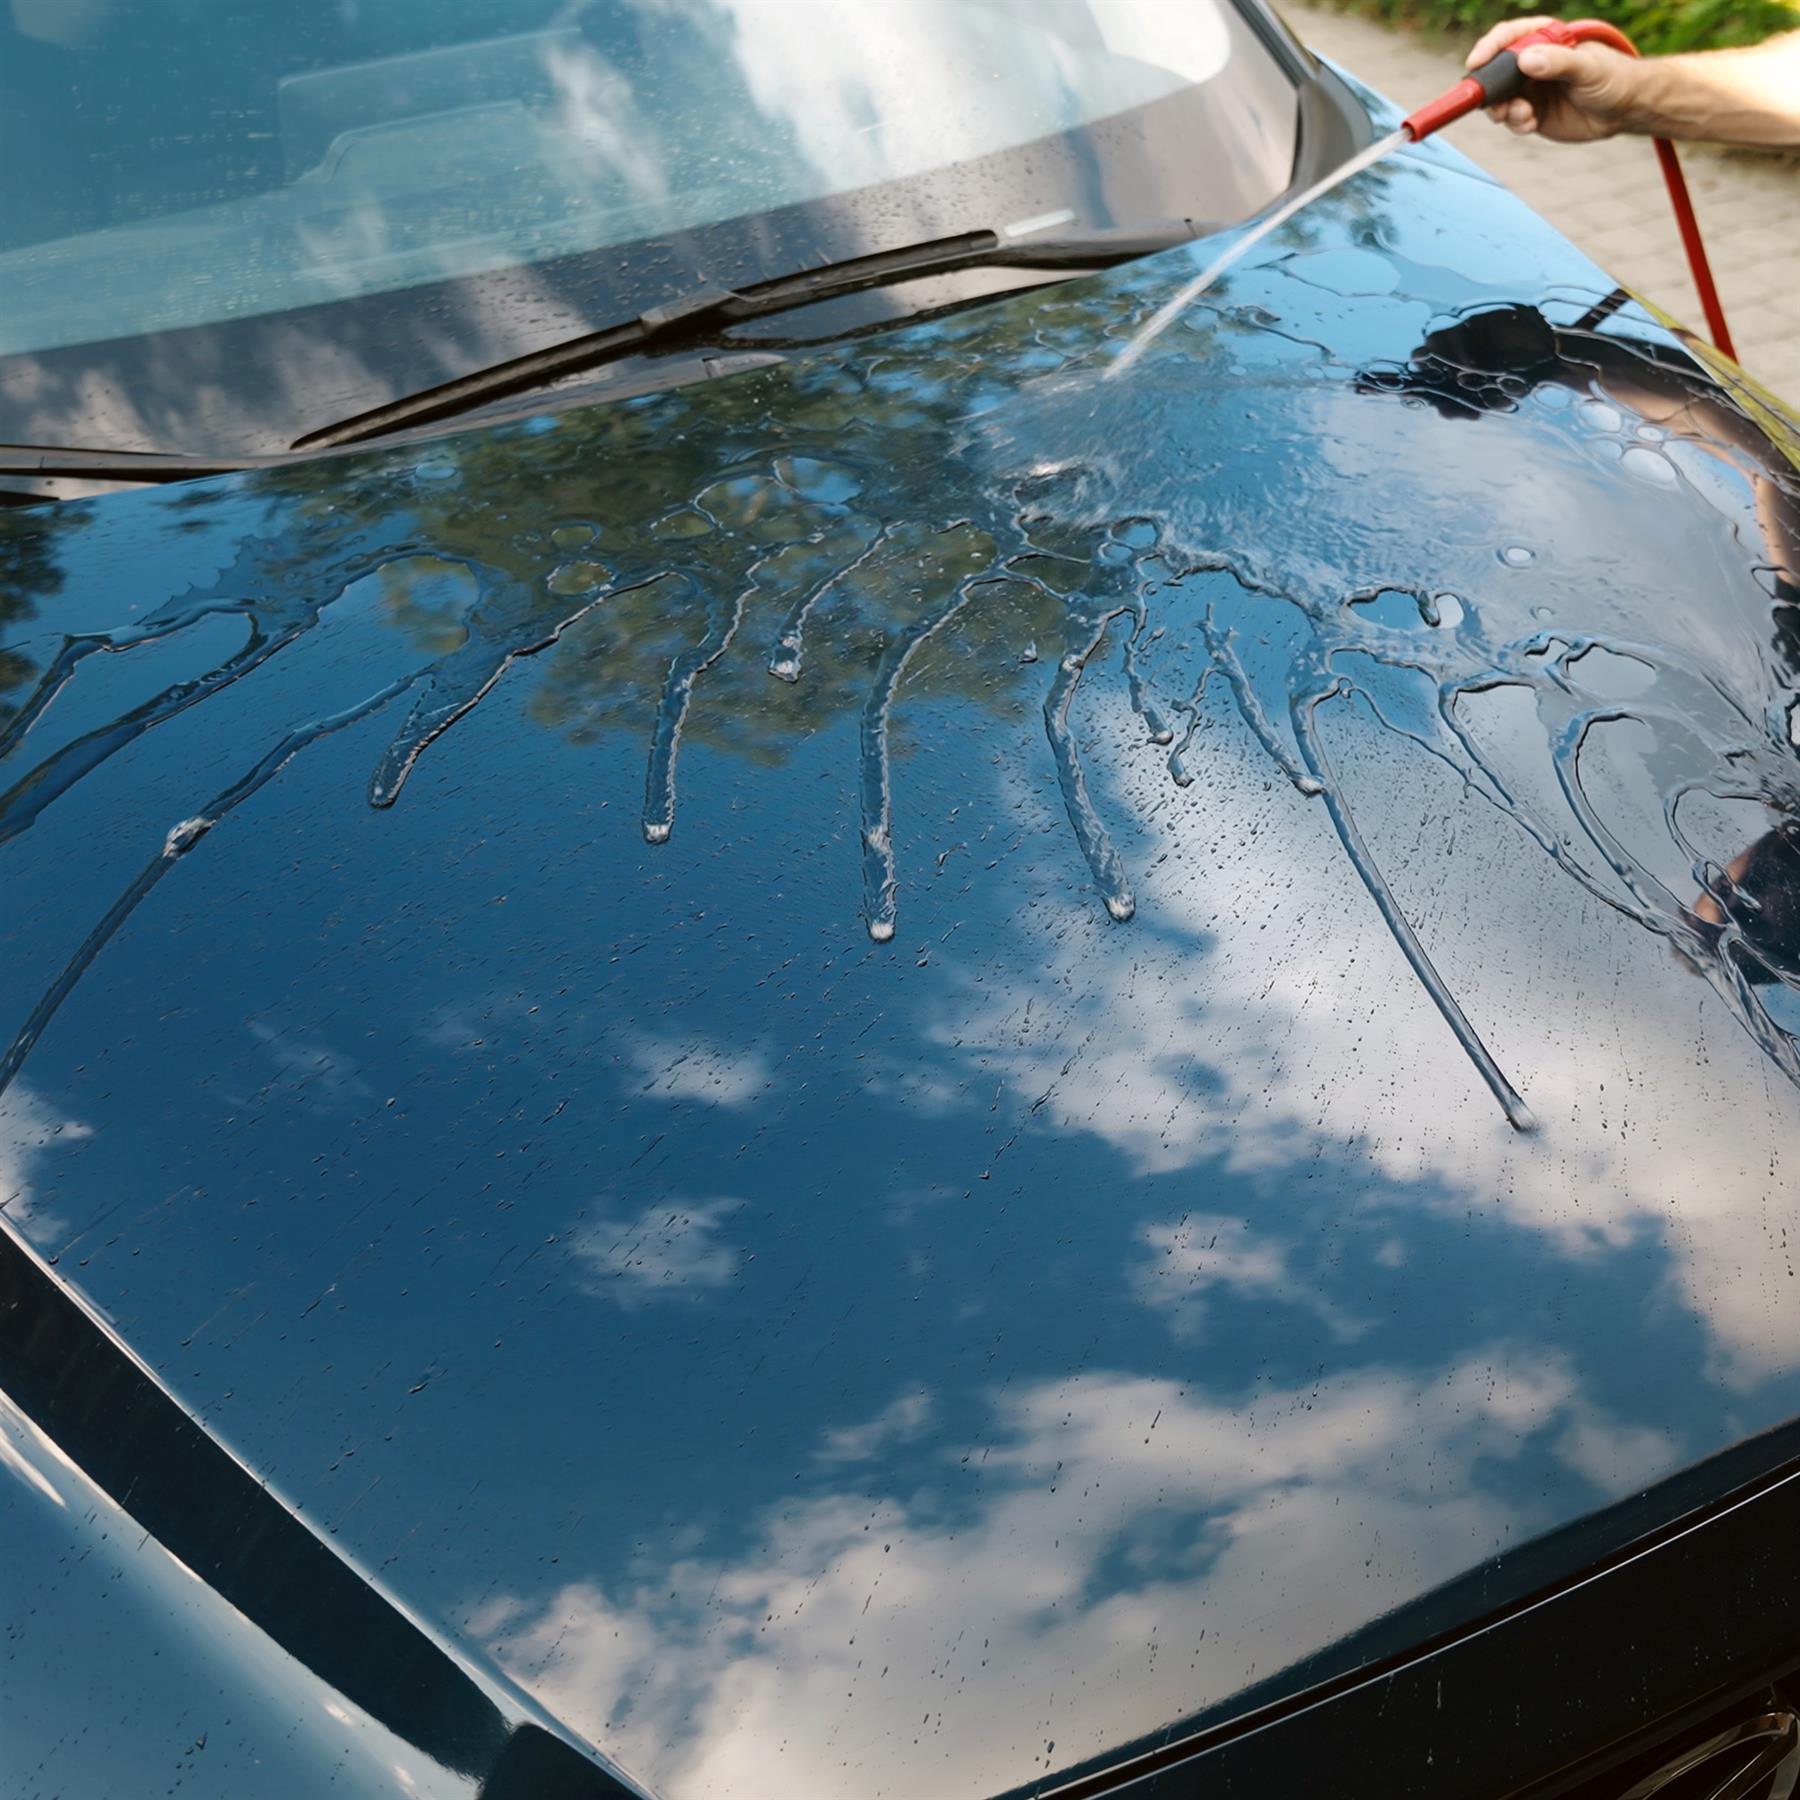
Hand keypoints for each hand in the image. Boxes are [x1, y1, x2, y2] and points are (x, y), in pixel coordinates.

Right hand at [1465, 16, 1646, 140]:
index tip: (1476, 62)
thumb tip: (1526, 61)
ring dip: (1502, 111)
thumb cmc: (1613, 77)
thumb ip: (1559, 62)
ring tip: (1522, 116)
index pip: (1509, 37)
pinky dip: (1516, 123)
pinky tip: (1531, 123)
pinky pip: (1511, 119)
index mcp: (1544, 40)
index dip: (1490, 48)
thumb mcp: (1588, 67)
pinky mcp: (1531, 112)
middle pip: (1495, 71)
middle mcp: (1532, 63)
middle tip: (1495, 105)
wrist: (1624, 109)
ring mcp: (1530, 89)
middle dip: (1490, 89)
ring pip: (1499, 99)